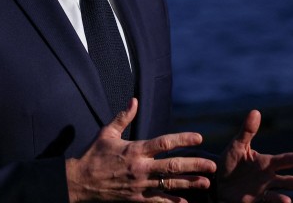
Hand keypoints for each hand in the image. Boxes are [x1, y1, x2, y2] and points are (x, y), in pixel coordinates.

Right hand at [66, 98, 216, 201]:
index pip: (164, 143)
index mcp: (135, 150)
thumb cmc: (94, 155)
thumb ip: (123, 117)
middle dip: (195, 165)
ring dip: (189, 184)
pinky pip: (158, 202)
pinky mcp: (136, 199)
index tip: (199, 137)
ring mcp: (139, 185)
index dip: (183, 139)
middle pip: (173, 166)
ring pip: (169, 185)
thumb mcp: (106, 133)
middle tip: (212, 165)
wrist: (80, 182)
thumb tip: (134, 100)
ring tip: (206, 183)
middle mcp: (140, 167)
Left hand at [216, 110, 292, 202]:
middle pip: (285, 179)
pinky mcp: (255, 199)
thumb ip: (247, 131)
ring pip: (278, 193)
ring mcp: (263, 189)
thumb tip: (255, 111)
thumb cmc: (230, 161)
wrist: (218, 180)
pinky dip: (275, 201)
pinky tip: (283, 201)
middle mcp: (267, 176)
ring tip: (290, 200)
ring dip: (285, 197)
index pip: (281, 160)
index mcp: (265, 162)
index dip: (292, 159)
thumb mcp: (237, 146)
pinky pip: (266, 201)